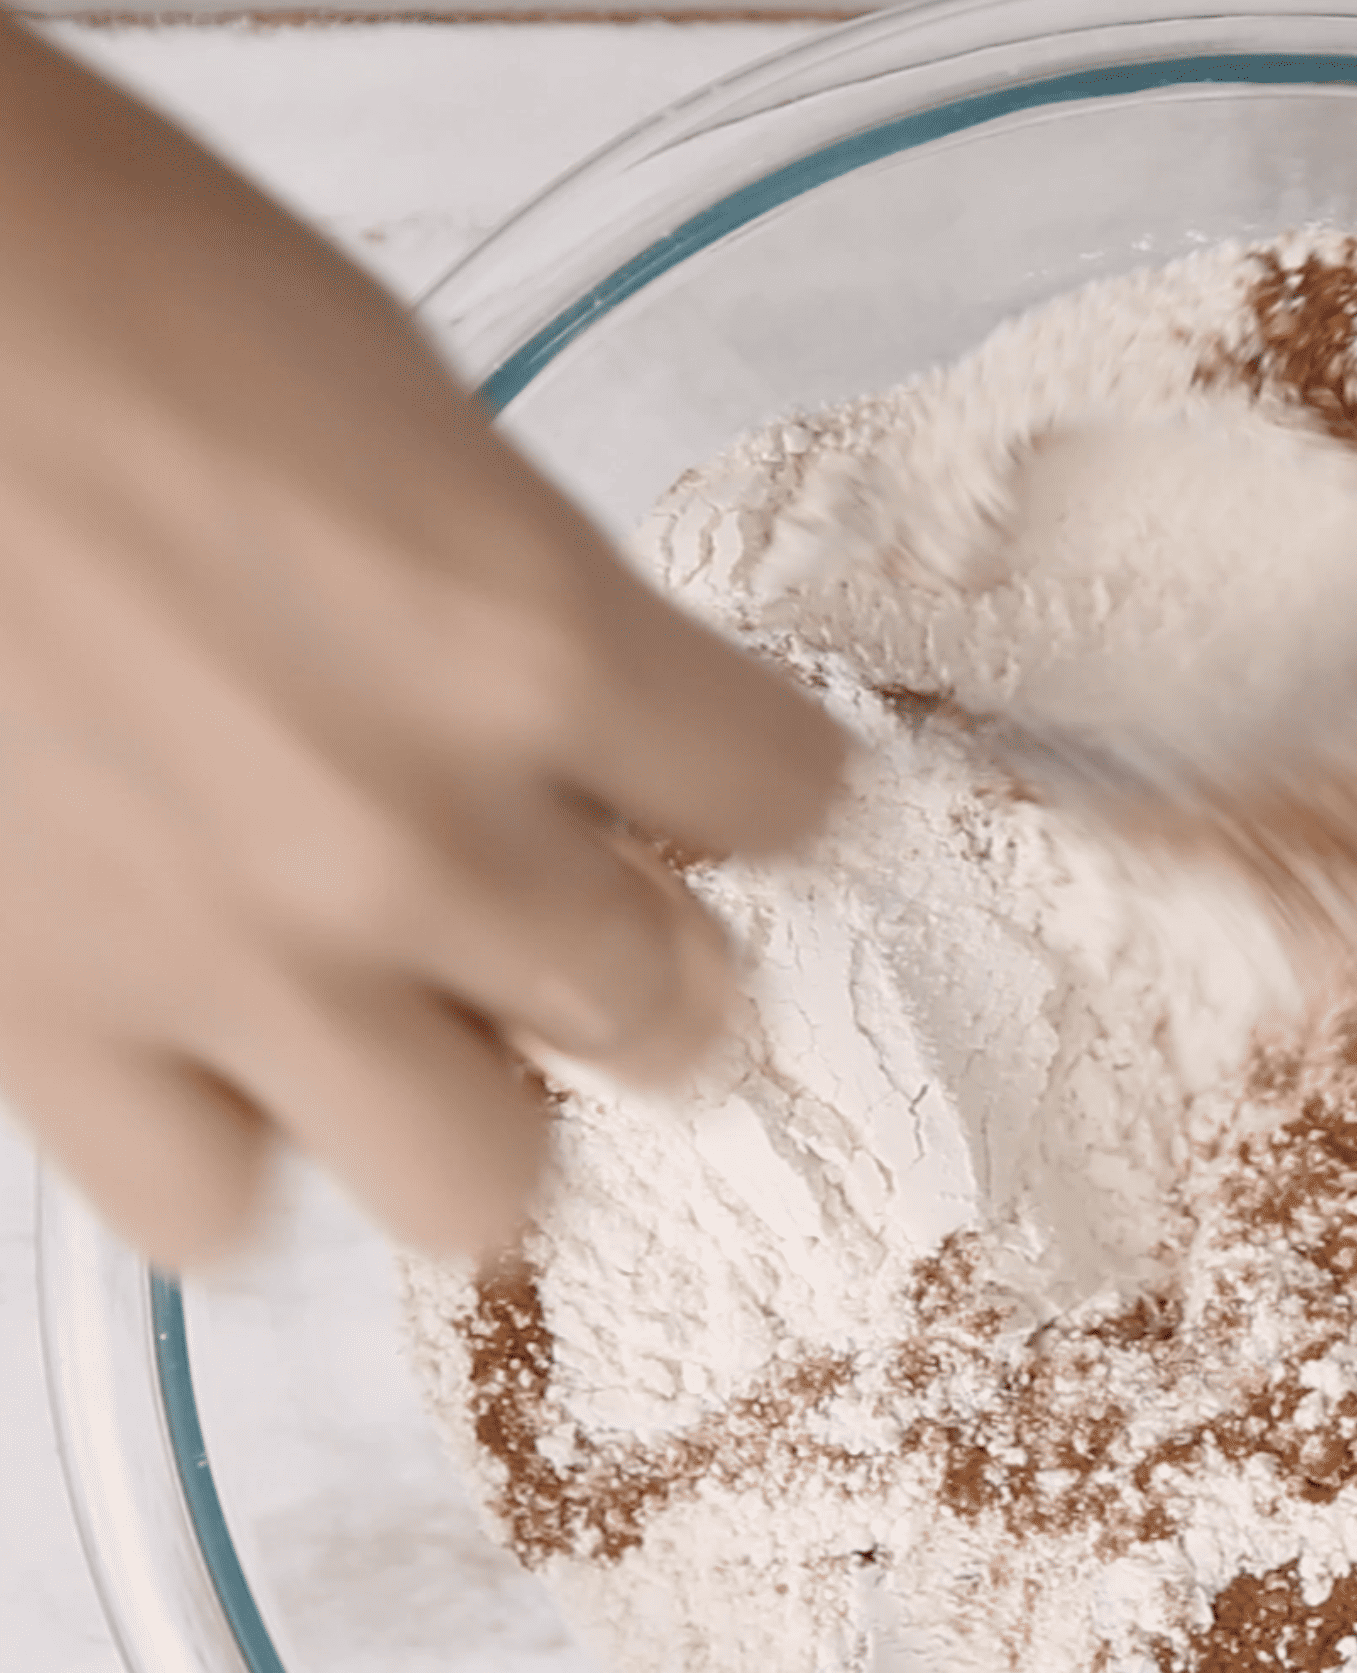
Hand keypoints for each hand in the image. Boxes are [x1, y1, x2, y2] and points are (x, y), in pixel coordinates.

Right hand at [0, 22, 844, 1265]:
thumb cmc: (99, 285)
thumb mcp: (408, 416)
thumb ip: (529, 610)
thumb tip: (600, 729)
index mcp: (536, 639)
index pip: (788, 801)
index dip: (759, 786)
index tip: (724, 781)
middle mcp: (415, 834)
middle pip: (659, 1013)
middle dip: (639, 959)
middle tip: (580, 910)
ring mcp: (232, 956)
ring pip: (472, 1177)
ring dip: (465, 1094)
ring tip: (407, 1005)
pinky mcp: (48, 1027)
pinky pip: (212, 1208)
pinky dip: (233, 1145)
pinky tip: (221, 1047)